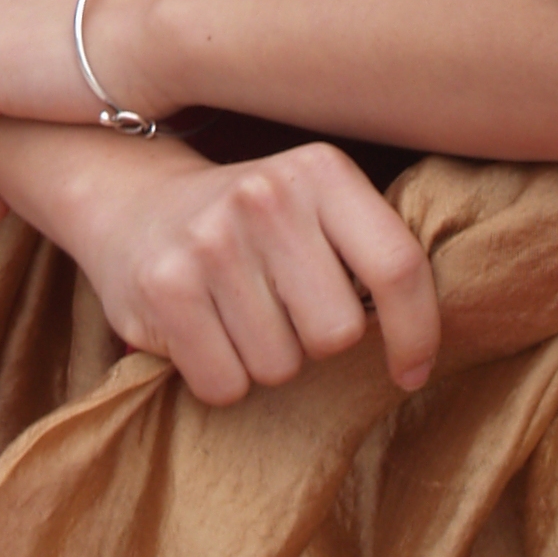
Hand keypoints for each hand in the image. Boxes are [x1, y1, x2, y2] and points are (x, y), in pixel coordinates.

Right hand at [0, 121, 440, 407]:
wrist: (133, 199)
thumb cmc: (248, 220)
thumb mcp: (313, 202)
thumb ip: (369, 250)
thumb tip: (424, 343)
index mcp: (320, 170)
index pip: (398, 266)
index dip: (418, 332)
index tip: (411, 370)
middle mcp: (267, 196)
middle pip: (338, 333)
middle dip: (315, 340)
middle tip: (283, 307)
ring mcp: (212, 240)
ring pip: (280, 367)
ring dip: (264, 359)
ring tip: (237, 311)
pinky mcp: (166, 287)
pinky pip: (225, 386)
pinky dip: (220, 375)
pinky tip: (204, 330)